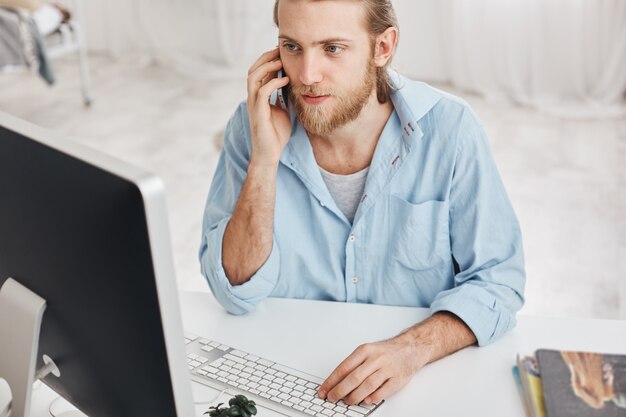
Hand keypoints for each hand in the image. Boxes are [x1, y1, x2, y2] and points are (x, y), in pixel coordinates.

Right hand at [246, 48, 291, 166]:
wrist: (270, 154)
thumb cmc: (276, 134)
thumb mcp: (283, 110)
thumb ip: (284, 97)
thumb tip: (293, 85)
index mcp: (258, 97)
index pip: (258, 72)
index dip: (268, 61)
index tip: (281, 54)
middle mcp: (253, 98)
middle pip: (253, 70)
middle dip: (266, 58)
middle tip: (280, 51)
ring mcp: (254, 105)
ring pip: (253, 78)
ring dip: (267, 67)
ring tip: (281, 62)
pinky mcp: (258, 113)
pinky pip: (262, 92)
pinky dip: (273, 83)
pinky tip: (285, 80)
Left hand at [318, 334, 430, 405]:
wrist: (410, 348)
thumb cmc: (385, 352)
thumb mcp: (367, 351)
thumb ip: (354, 365)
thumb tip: (337, 382)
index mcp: (365, 350)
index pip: (344, 367)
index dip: (332, 381)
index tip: (324, 390)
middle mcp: (376, 359)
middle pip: (354, 377)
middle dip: (340, 390)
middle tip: (332, 398)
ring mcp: (388, 369)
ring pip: (368, 385)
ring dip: (355, 396)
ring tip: (347, 401)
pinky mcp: (398, 379)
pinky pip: (384, 391)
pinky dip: (374, 397)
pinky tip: (366, 400)